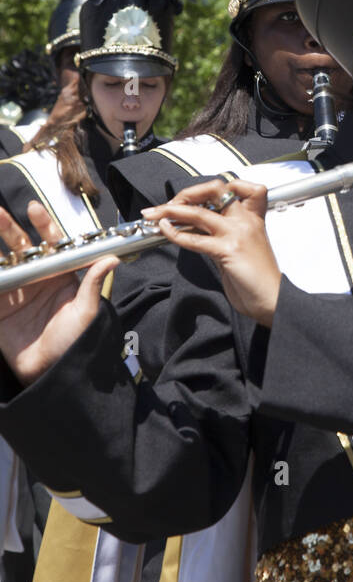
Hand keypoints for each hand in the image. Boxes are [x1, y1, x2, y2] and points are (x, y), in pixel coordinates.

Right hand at [0, 202, 117, 385]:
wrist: (50, 372)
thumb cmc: (74, 341)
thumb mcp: (86, 312)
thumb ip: (92, 285)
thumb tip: (112, 259)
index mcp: (59, 274)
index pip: (50, 243)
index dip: (43, 225)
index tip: (34, 209)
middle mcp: (36, 277)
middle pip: (20, 246)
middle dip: (9, 227)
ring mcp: (15, 290)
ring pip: (1, 260)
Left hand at [142, 180, 280, 327]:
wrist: (272, 299)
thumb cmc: (257, 278)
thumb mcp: (240, 248)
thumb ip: (220, 234)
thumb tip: (190, 227)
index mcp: (252, 217)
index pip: (238, 186)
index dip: (214, 188)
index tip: (194, 198)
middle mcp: (245, 220)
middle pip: (215, 189)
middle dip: (188, 193)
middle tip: (170, 203)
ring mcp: (237, 233)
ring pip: (199, 212)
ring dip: (171, 210)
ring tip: (153, 214)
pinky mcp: (228, 250)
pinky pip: (195, 238)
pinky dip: (175, 233)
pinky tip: (165, 231)